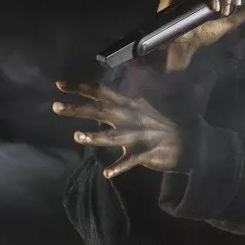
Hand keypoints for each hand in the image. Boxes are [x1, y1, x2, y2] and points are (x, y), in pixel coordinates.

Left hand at [52, 80, 181, 177]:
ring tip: (78, 137)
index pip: (101, 92)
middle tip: (55, 106)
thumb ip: (130, 91)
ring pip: (112, 136)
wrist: (188, 140)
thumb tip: (124, 71)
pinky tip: (107, 173)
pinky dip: (119, 167)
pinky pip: (129, 161)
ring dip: (95, 137)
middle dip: (78, 108)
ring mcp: (137, 136)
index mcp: (129, 104)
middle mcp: (130, 117)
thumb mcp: (146, 103)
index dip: (80, 88)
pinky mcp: (144, 153)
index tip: (59, 86)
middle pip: (99, 111)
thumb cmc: (164, 121)